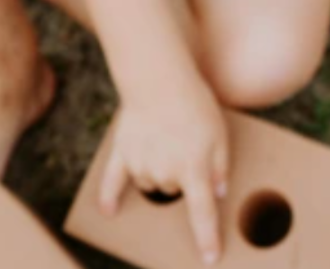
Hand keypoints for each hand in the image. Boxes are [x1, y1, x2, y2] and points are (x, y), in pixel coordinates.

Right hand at [98, 75, 230, 263]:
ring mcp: (140, 165)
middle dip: (182, 176)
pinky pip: (113, 181)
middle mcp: (165, 174)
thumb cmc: (195, 105)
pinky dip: (110, 196)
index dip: (208, 238)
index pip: (202, 214)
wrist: (159, 79)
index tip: (210, 259)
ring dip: (160, 171)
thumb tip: (219, 194)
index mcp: (193, 171)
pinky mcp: (122, 153)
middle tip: (187, 145)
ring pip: (152, 183)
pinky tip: (108, 211)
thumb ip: (221, 167)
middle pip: (174, 191)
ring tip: (166, 139)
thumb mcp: (221, 134)